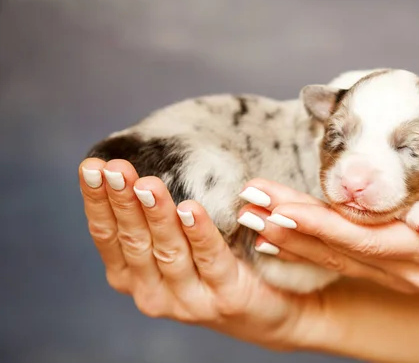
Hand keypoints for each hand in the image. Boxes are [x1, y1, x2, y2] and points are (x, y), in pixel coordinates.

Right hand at [78, 158, 321, 349]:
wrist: (269, 308)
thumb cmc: (215, 266)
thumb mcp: (177, 243)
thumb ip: (156, 218)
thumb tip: (138, 168)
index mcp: (134, 276)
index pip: (108, 236)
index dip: (98, 202)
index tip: (91, 166)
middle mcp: (153, 292)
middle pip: (133, 241)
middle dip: (122, 201)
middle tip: (115, 168)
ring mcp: (188, 300)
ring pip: (168, 251)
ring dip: (157, 215)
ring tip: (147, 184)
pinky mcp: (225, 299)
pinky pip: (210, 260)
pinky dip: (199, 233)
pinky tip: (190, 209)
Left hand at [239, 160, 418, 292]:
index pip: (367, 237)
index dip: (323, 223)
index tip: (281, 207)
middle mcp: (410, 269)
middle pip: (340, 248)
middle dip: (291, 225)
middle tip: (248, 202)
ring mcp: (399, 273)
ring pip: (335, 257)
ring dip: (290, 237)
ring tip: (251, 214)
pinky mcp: (392, 267)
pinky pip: (342, 262)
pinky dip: (307, 249)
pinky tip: (276, 239)